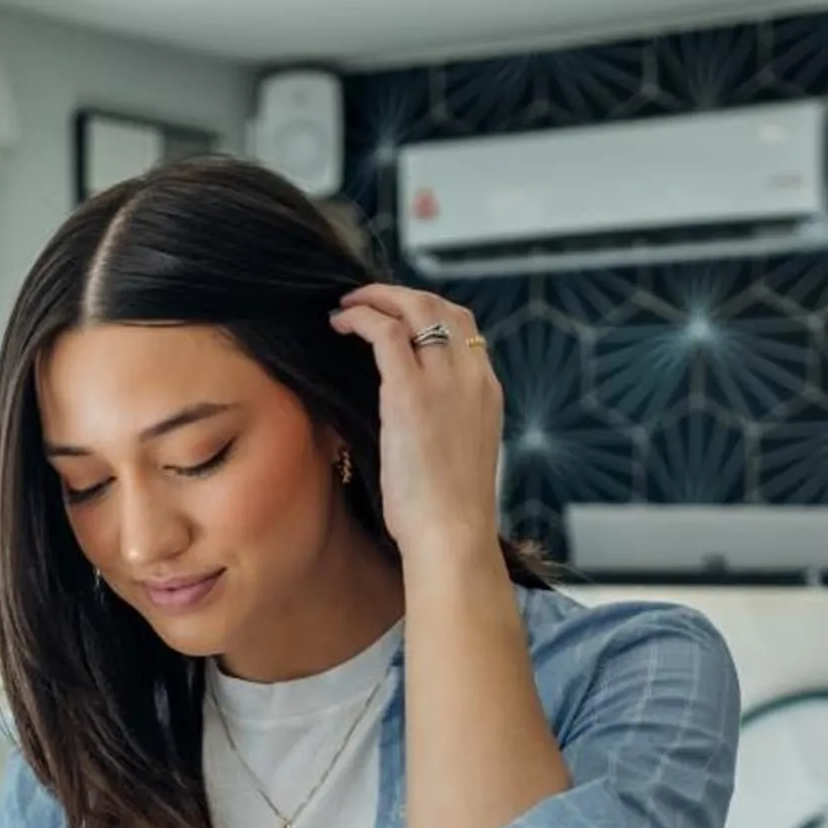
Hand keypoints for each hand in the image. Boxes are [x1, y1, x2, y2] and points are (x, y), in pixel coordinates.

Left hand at [329, 283, 504, 562]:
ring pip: (415, 308)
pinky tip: (340, 323)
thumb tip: (412, 417)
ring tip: (349, 305)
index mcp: (487, 391)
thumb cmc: (448, 511)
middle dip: (401, 295)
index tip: (398, 318)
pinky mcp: (409, 391)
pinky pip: (385, 332)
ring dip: (378, 297)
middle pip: (442, 306)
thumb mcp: (459, 455)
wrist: (453, 532)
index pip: (464, 329)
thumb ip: (445, 424)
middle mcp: (471, 376)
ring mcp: (444, 380)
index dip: (428, 313)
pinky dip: (361, 318)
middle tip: (367, 300)